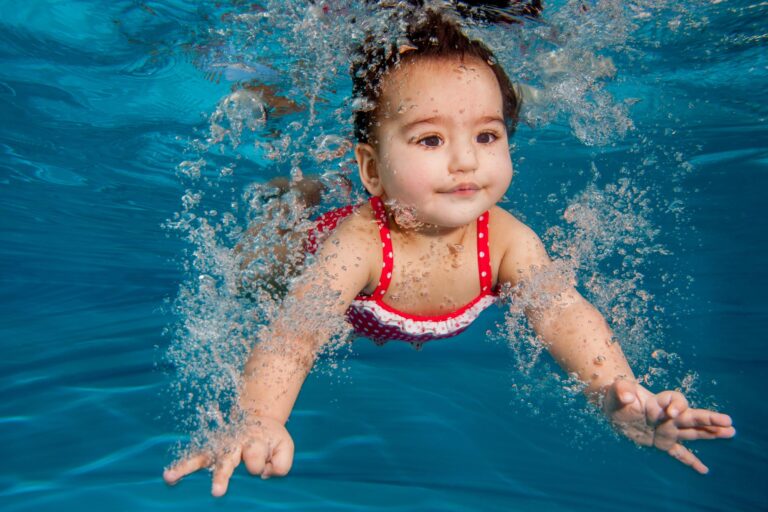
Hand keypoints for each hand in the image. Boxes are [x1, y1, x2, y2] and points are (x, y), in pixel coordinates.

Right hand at [163, 416, 294, 496]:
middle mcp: (233, 443)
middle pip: (228, 459)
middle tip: (217, 492)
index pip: (255, 458)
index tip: (266, 460)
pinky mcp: (210, 450)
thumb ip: (281, 464)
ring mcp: (219, 446)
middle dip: (223, 476)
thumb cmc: (270, 438)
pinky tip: (168, 476)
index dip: (261, 463)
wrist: (258, 416)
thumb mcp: (284, 446)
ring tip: (171, 477)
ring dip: (187, 467)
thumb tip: (262, 474)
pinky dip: (181, 466)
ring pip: (202, 457)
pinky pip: (193, 458)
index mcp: (254, 440)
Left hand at [602, 379, 734, 473]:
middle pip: (691, 416)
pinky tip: (704, 470)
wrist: (615, 407)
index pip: (675, 400)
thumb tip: (628, 397)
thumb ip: (621, 390)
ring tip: (730, 433)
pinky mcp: (662, 443)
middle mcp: (667, 416)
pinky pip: (679, 452)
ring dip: (710, 433)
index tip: (673, 412)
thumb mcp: (616, 390)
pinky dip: (690, 461)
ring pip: (692, 432)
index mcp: (657, 402)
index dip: (677, 404)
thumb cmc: (616, 396)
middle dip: (709, 419)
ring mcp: (667, 430)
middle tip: (728, 421)